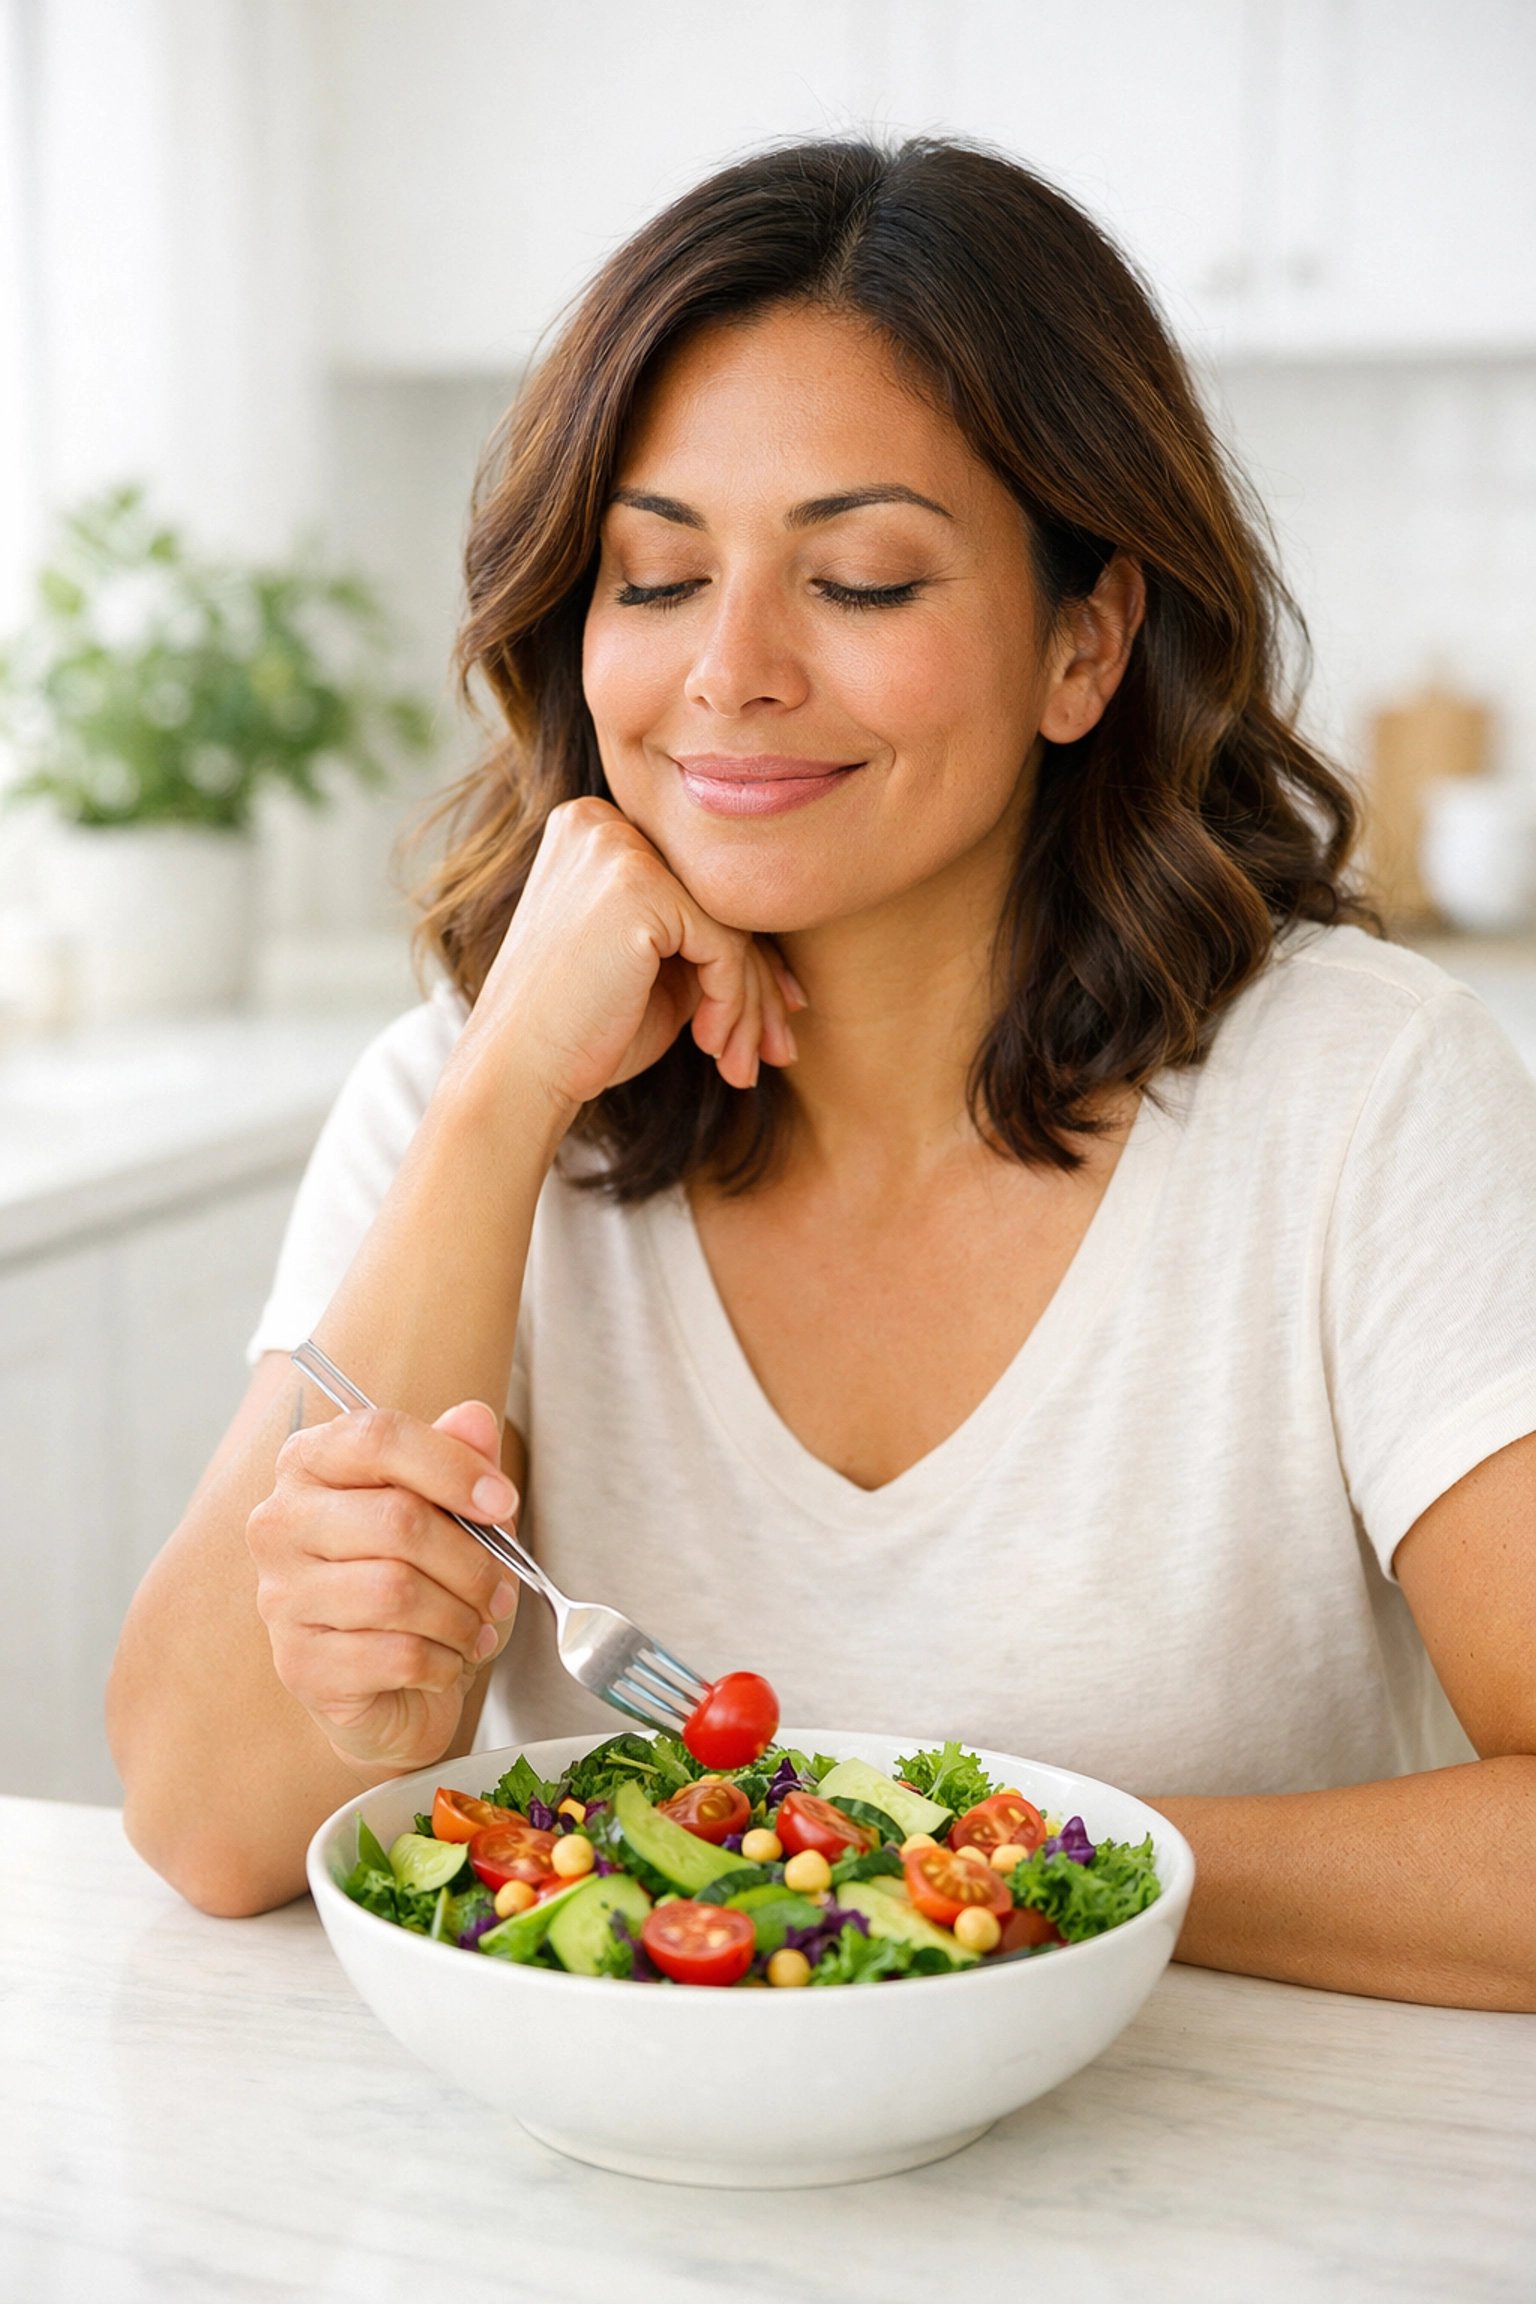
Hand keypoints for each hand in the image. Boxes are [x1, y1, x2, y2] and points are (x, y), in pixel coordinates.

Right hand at [246, 1400, 520, 1775]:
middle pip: (397, 1519)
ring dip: (459, 1616)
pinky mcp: (300, 1666)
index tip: (503, 1501)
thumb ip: (462, 1459)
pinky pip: (395, 1655)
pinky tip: (446, 1662)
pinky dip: (443, 1662)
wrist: (395, 1687)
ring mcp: (282, 1597)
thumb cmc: (423, 1582)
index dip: (452, 1465)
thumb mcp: (454, 1513)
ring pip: (396, 1592)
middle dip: (471, 1560)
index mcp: (311, 1463)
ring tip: (474, 1626)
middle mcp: (281, 1523)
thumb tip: (475, 1419)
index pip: (376, 1437)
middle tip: (499, 1587)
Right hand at [455, 797, 804, 1113]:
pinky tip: (710, 1046)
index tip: (776, 1016)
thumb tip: (789, 968)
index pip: (698, 890)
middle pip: (718, 902)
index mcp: (594, 829)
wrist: (517, 1075)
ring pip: (731, 925)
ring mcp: (616, 845)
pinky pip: (725, 947)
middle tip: (778, 1050)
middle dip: (759, 986)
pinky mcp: (637, 884)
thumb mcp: (653, 973)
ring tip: (743, 1065)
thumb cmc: (580, 1034)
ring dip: (751, 1006)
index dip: (745, 959)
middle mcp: (600, 821)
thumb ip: (704, 940)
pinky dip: (732, 1004)